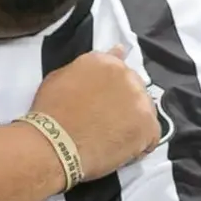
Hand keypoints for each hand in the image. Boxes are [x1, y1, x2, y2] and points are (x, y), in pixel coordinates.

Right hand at [29, 45, 161, 182]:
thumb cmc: (49, 114)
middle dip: (122, 102)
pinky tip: (121, 149)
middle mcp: (127, 76)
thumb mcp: (59, 79)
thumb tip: (116, 51)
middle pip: (133, 87)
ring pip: (144, 111)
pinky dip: (139, 143)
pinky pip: (151, 136)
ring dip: (131, 121)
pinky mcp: (147, 128)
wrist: (53, 144)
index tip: (104, 96)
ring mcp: (140, 102)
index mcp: (104, 62)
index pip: (117, 64)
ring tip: (110, 138)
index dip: (111, 84)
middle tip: (103, 121)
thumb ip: (86, 67)